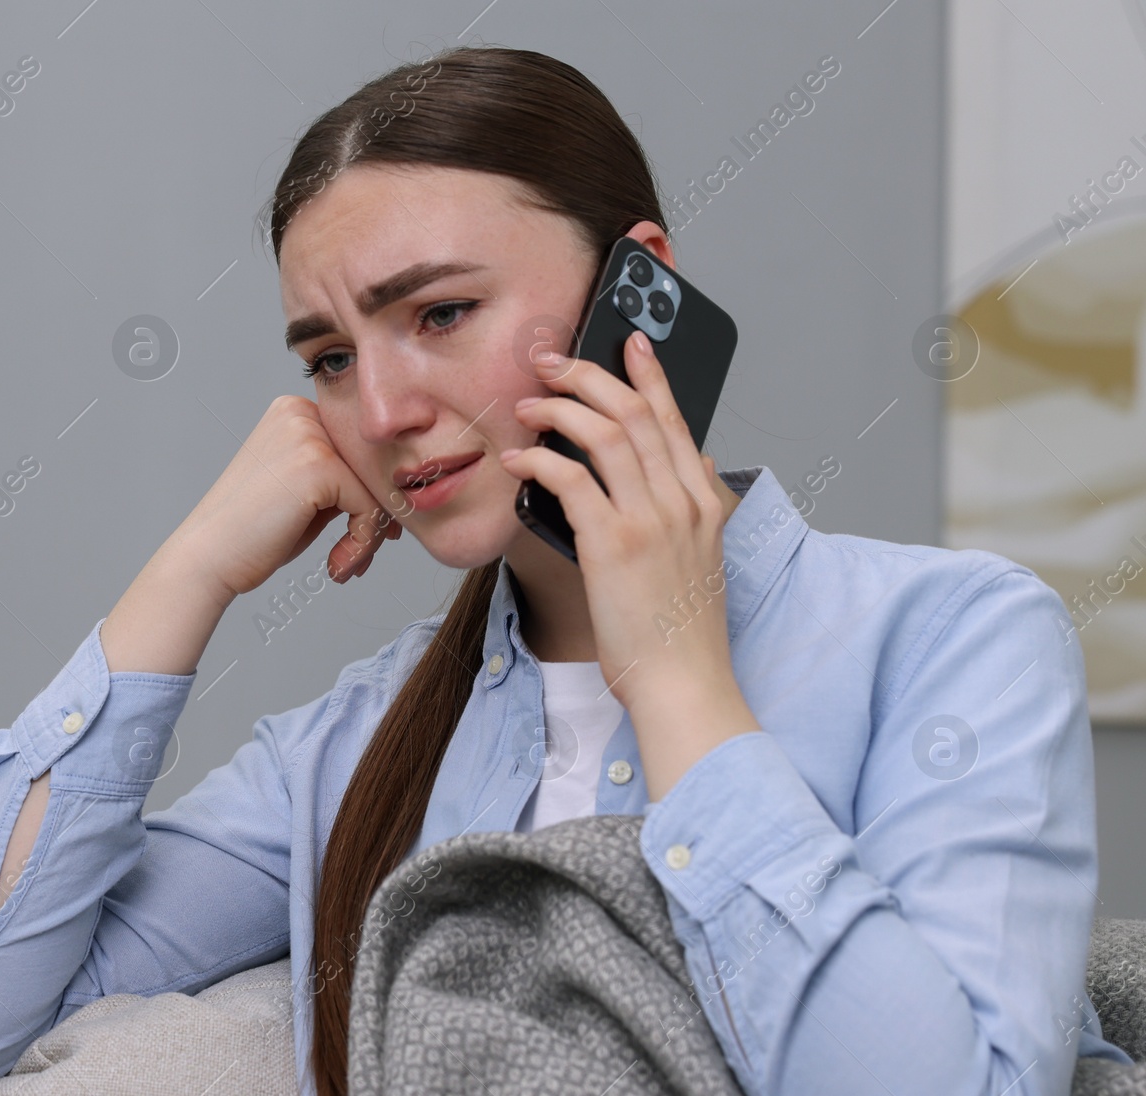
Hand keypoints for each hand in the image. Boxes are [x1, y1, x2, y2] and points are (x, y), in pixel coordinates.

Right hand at [170, 395, 401, 601]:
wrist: (207, 558)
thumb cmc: (250, 535)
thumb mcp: (300, 493)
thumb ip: (339, 479)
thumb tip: (394, 490)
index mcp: (294, 412)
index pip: (357, 451)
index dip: (369, 495)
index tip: (366, 535)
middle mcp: (301, 413)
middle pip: (371, 466)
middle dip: (375, 516)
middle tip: (360, 556)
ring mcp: (310, 435)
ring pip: (376, 487)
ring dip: (370, 535)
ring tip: (347, 565)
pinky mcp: (319, 464)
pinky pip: (370, 507)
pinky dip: (362, 543)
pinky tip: (337, 564)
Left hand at [498, 331, 731, 711]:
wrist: (684, 685)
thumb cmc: (682, 634)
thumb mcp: (704, 561)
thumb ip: (698, 510)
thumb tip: (694, 466)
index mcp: (703, 503)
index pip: (676, 420)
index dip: (650, 375)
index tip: (629, 342)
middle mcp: (682, 502)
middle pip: (635, 414)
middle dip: (590, 375)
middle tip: (552, 360)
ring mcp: (651, 520)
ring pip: (605, 434)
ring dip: (559, 409)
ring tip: (527, 404)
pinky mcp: (614, 544)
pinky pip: (572, 479)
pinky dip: (540, 460)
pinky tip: (518, 459)